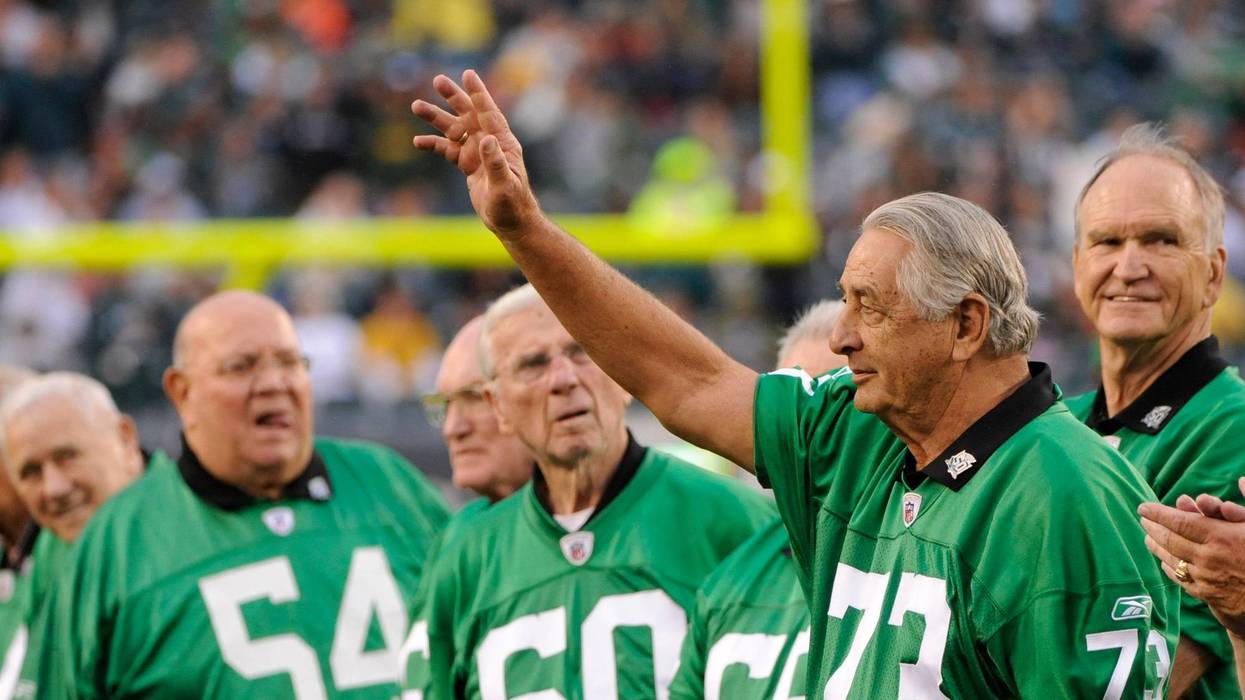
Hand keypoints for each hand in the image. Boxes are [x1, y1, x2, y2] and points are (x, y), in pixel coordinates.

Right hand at [411, 70, 541, 239]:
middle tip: (438, 80)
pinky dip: (433, 144)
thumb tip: (486, 139)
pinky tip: (417, 141)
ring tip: (416, 106)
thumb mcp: (504, 186)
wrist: (510, 222)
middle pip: (469, 114)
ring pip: (454, 129)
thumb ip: (495, 163)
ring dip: (436, 118)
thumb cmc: (512, 205)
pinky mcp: (467, 164)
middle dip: (454, 97)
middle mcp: (489, 143)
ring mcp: (477, 152)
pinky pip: (447, 149)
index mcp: (502, 143)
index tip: (468, 74)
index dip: (479, 94)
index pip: (489, 113)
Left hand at [1139, 480, 1244, 637]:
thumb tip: (1239, 479)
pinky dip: (1170, 567)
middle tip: (1143, 520)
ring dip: (1157, 546)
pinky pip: (1181, 579)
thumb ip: (1244, 507)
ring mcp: (1206, 578)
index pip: (1180, 522)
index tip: (1143, 507)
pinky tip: (1165, 562)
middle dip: (1153, 528)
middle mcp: (1208, 557)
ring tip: (1148, 537)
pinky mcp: (1207, 595)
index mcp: (1221, 537)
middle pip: (1170, 540)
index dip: (1158, 513)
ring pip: (1172, 559)